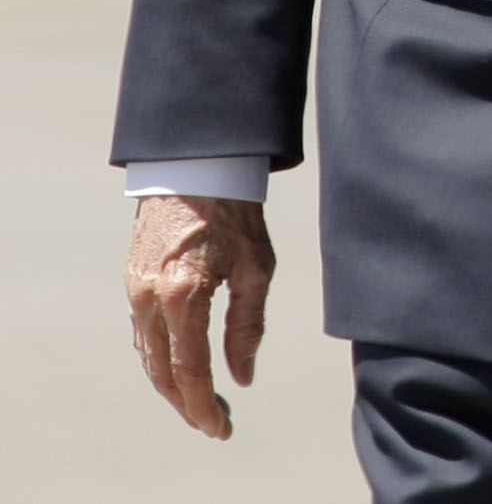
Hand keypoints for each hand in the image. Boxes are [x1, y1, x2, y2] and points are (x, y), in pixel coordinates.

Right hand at [124, 195, 275, 437]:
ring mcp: (136, 290)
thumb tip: (242, 376)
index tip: (221, 428)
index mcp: (184, 294)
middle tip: (216, 424)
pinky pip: (144, 334)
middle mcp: (151, 297)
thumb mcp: (257, 265)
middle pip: (163, 373)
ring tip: (203, 403)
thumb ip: (248, 324)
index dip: (204, 406)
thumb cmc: (237, 211)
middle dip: (188, 404)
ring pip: (149, 357)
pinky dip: (160, 359)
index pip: (190, 370)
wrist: (199, 164)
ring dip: (173, 385)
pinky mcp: (132, 281)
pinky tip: (181, 368)